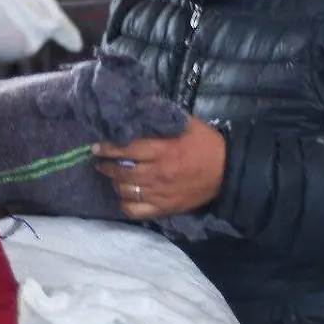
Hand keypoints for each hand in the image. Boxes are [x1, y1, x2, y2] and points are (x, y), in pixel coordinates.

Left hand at [93, 116, 225, 219]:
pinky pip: (137, 211)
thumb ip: (162, 119)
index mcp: (164, 150)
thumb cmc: (205, 143)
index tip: (95, 147)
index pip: (128, 150)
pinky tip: (124, 197)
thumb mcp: (186, 124)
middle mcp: (159, 173)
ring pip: (126, 192)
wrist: (227, 171)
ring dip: (114, 184)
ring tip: (111, 177)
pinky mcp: (166, 208)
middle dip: (106, 167)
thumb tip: (139, 111)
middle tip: (99, 161)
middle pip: (122, 173)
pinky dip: (126, 205)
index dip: (108, 149)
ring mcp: (161, 193)